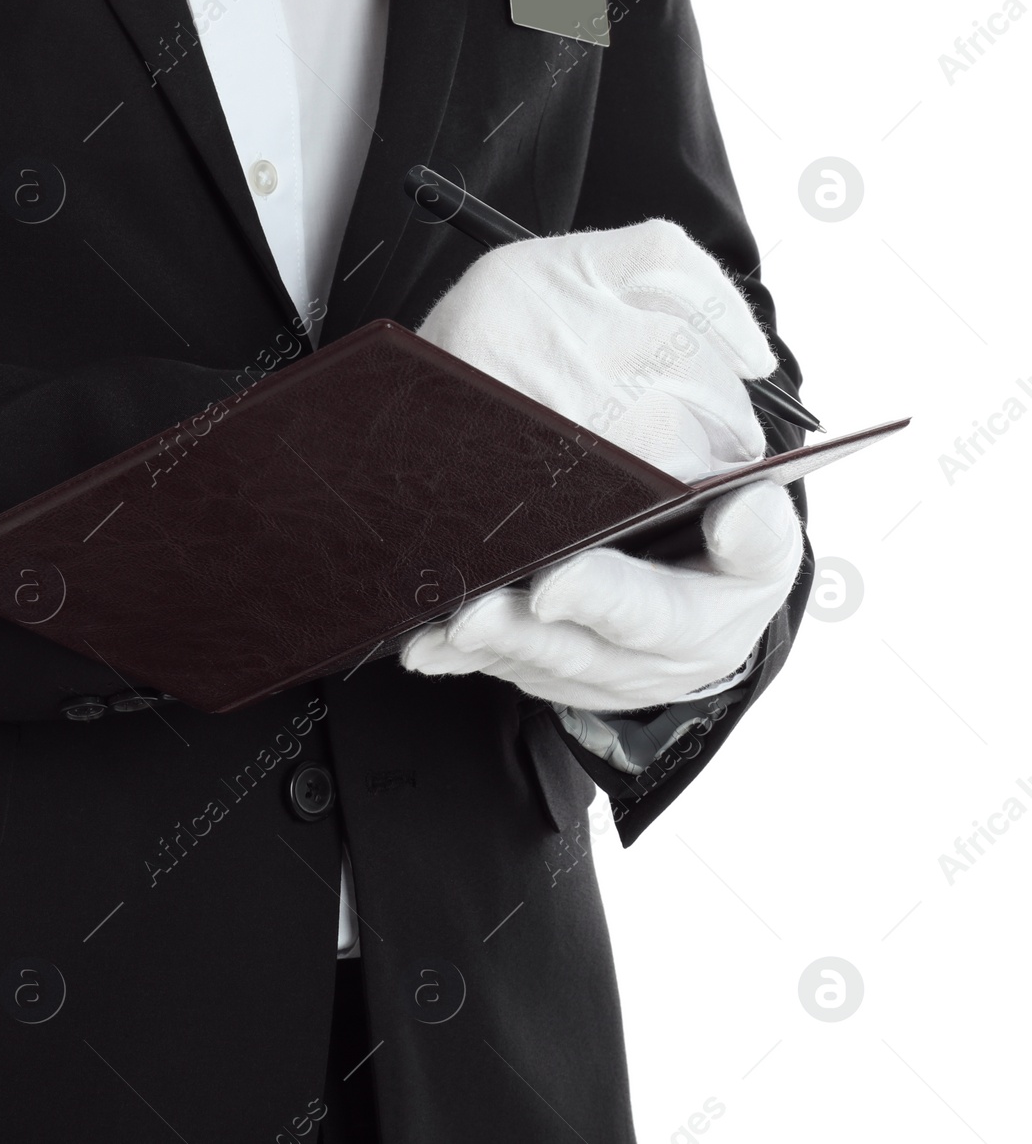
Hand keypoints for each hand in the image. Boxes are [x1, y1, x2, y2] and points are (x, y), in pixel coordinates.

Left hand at [400, 480, 802, 709]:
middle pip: (582, 648)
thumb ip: (755, 526)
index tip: (552, 585)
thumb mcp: (762, 531)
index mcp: (712, 615)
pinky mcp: (567, 678)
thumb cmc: (730, 542)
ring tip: (437, 629)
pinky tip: (426, 645)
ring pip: (538, 665)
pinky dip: (465, 658)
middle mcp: (660, 659)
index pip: (656, 611)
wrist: (717, 591)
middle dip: (520, 630)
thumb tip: (743, 509)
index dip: (603, 599)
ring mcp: (608, 676)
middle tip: (469, 613)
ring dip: (484, 647)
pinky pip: (510, 670)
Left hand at [408, 218, 801, 708]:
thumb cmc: (657, 453)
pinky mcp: (564, 674)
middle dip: (603, 601)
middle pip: (660, 622)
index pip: (764, 545)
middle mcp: (699, 616)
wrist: (657, 556)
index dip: (750, 537)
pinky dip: (465, 661)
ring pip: (573, 659)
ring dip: (518, 641)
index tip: (726, 517)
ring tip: (468, 615)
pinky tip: (426, 644)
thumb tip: (743, 350)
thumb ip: (705, 319)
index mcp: (748, 550)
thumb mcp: (690, 365)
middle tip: (554, 584)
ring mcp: (630, 659)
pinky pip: (508, 674)